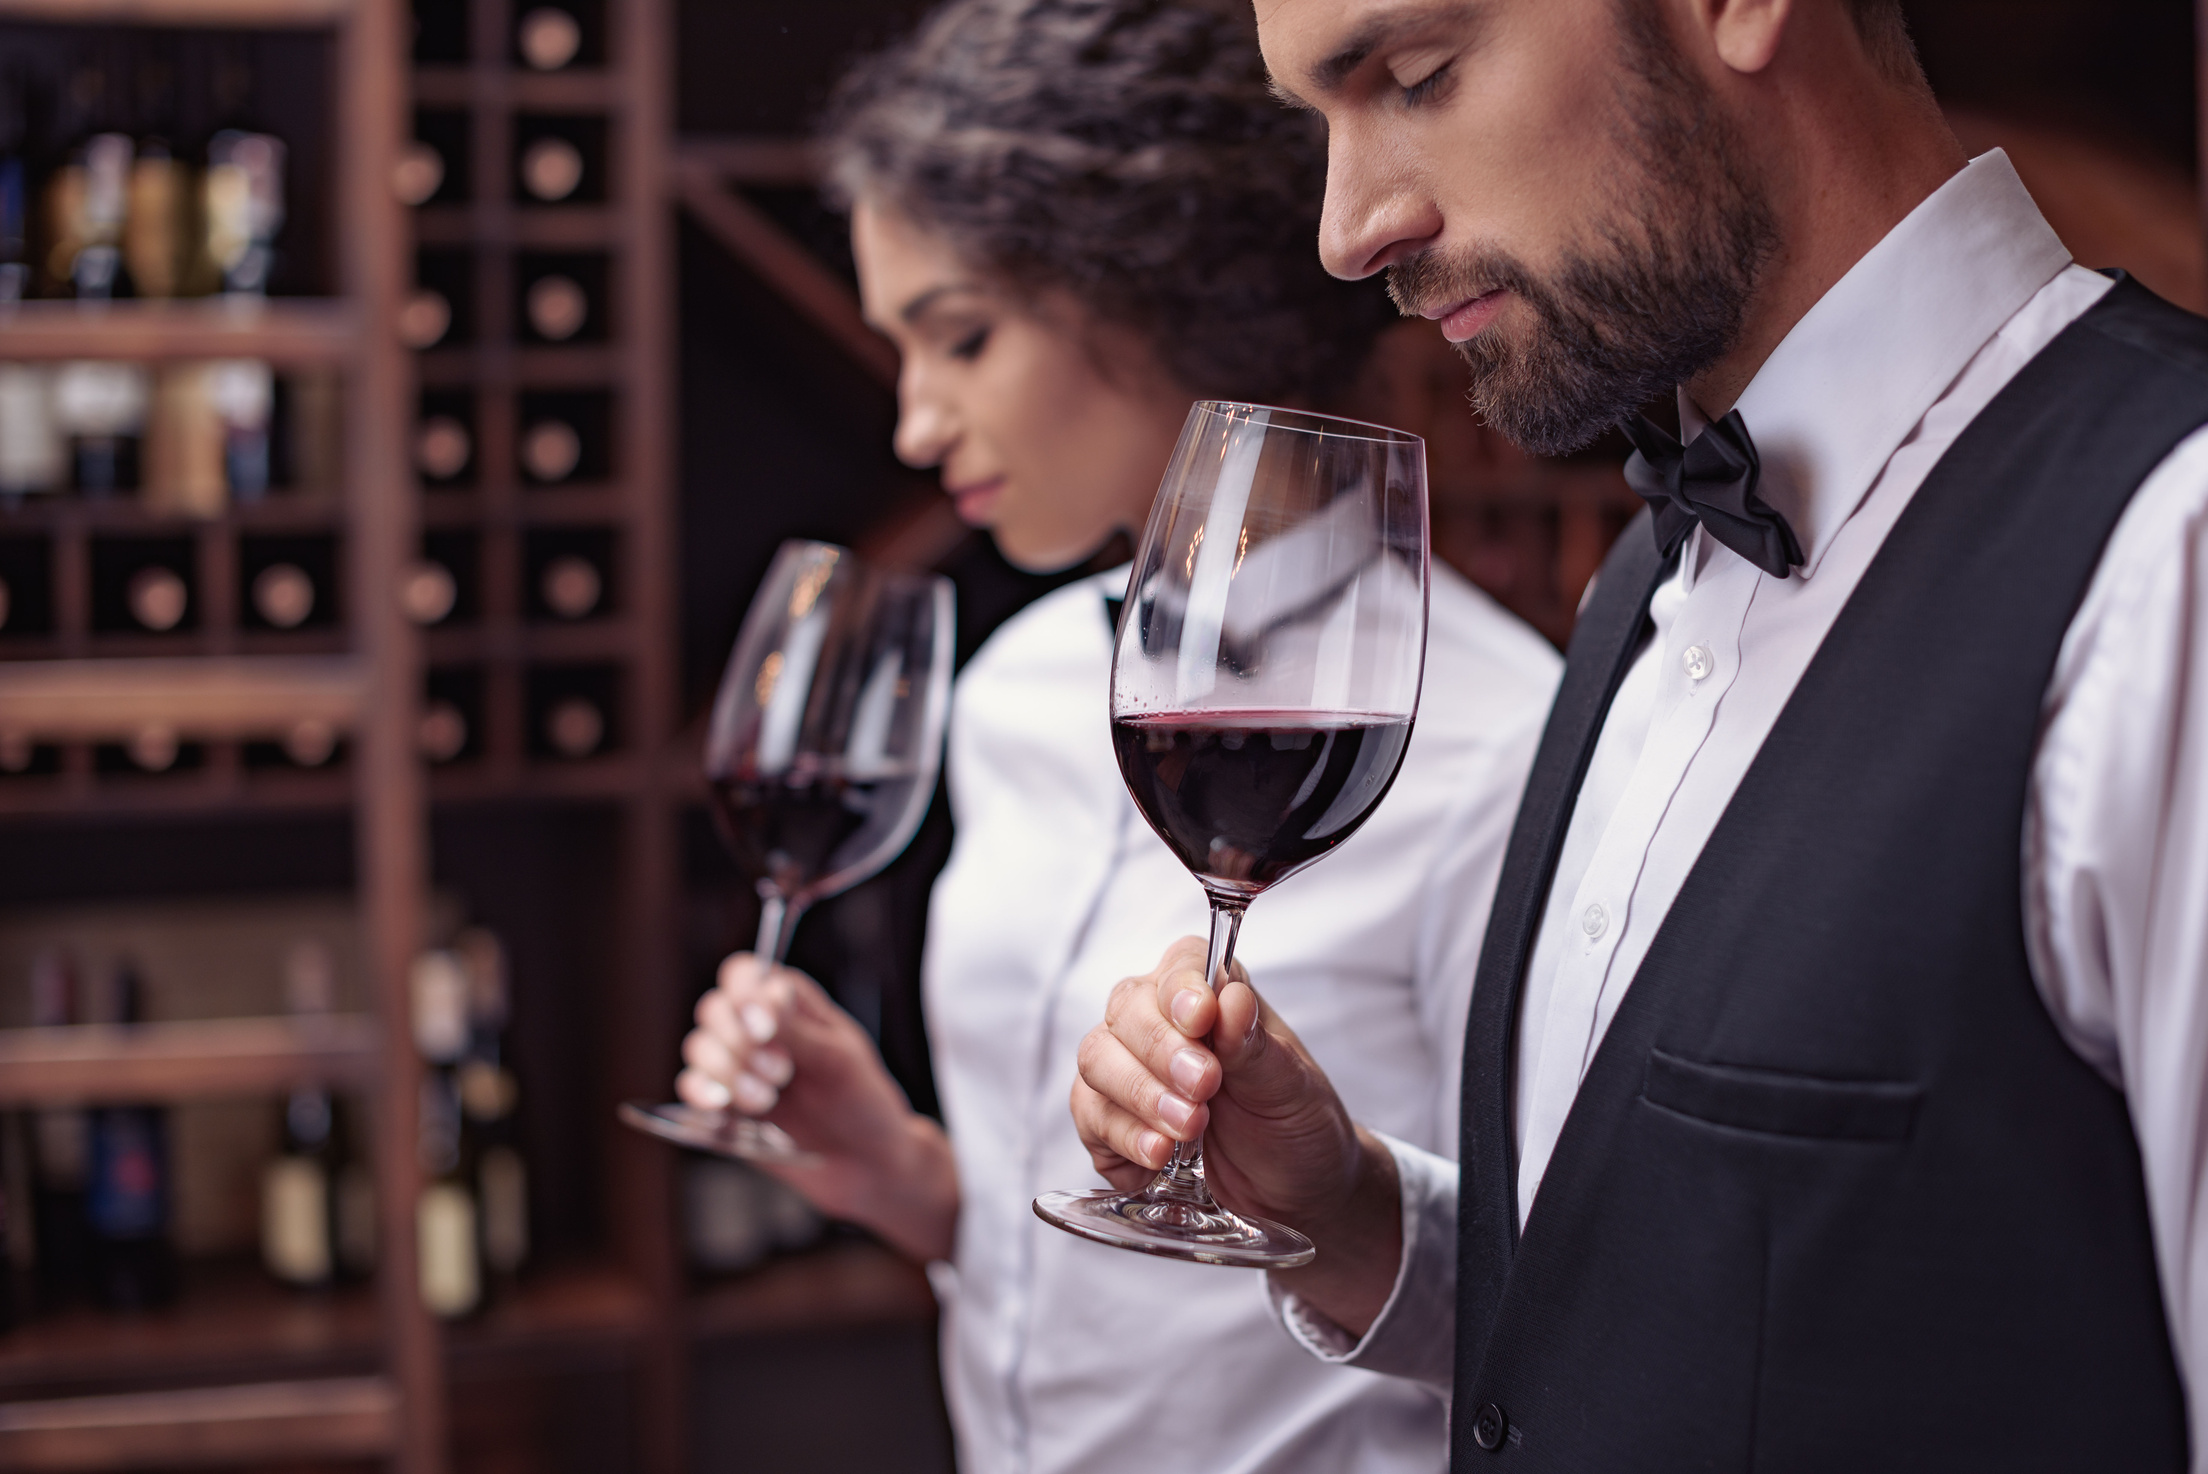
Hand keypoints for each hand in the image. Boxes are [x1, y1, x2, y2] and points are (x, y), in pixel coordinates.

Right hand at [679, 953, 957, 1262]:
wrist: (866, 1165)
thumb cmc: (863, 1103)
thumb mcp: (839, 1061)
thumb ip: (797, 1030)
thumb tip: (760, 998)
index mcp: (789, 1003)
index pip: (744, 974)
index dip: (744, 995)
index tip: (766, 1029)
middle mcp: (756, 1029)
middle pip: (714, 1010)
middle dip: (739, 1043)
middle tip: (781, 1074)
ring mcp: (737, 1067)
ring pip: (698, 1048)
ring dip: (725, 1073)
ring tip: (766, 1102)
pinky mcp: (724, 1106)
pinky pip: (692, 1090)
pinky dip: (702, 1095)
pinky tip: (725, 1108)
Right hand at [1069, 936, 1404, 1334]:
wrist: (1293, 1191)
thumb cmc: (1295, 1123)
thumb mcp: (1292, 1086)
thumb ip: (1255, 1045)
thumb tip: (1230, 1000)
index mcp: (1210, 996)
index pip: (1179, 969)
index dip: (1181, 990)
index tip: (1201, 1018)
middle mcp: (1159, 1024)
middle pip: (1126, 1012)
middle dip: (1161, 1052)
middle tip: (1204, 1088)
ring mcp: (1126, 1073)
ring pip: (1097, 1061)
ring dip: (1140, 1096)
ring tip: (1189, 1128)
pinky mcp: (1108, 1125)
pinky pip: (1090, 1119)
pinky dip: (1123, 1138)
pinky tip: (1158, 1156)